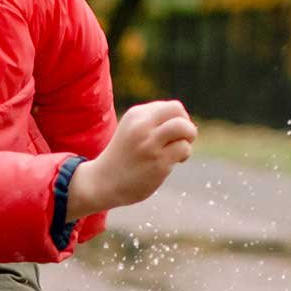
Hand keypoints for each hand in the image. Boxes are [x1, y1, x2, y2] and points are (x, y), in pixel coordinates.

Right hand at [66, 100, 196, 220]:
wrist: (102, 182)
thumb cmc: (123, 157)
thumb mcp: (133, 130)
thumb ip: (154, 123)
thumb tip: (186, 123)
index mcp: (136, 114)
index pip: (172, 107)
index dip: (178, 121)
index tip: (170, 136)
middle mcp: (141, 125)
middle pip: (178, 111)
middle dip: (187, 125)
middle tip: (180, 140)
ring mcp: (149, 143)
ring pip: (184, 127)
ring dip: (188, 138)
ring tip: (179, 150)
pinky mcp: (157, 162)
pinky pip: (183, 149)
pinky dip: (184, 155)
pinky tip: (174, 163)